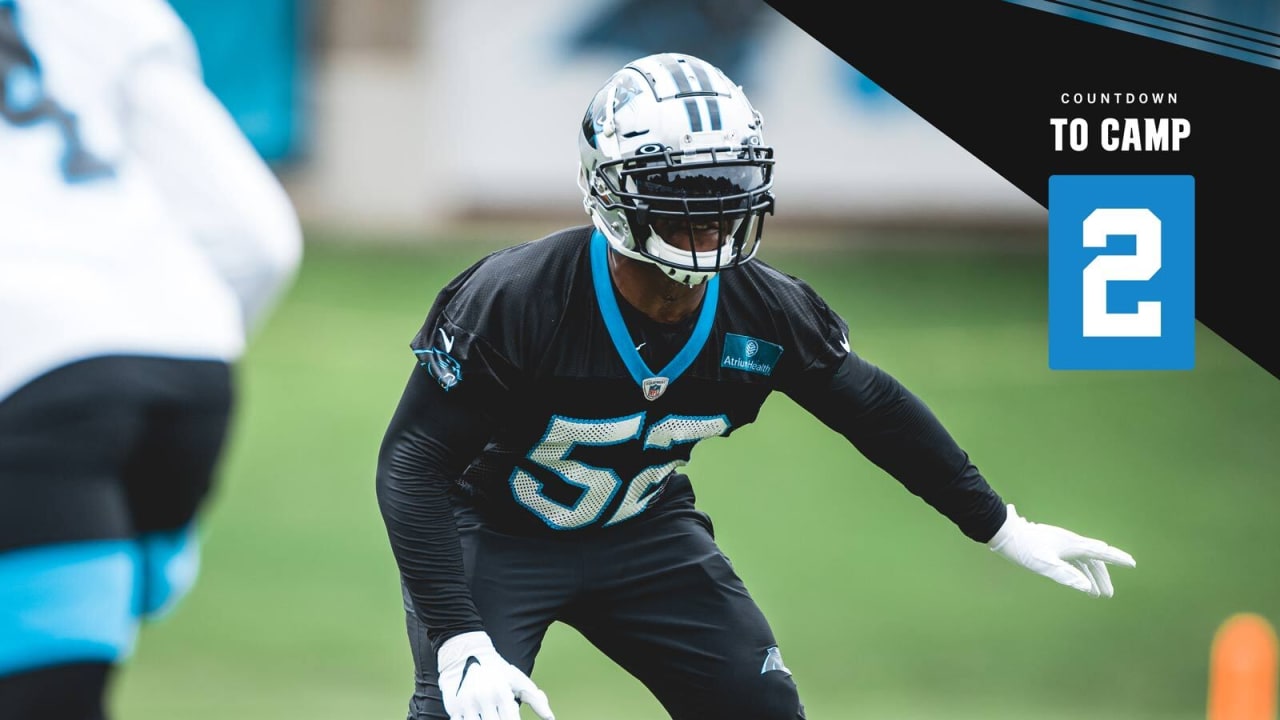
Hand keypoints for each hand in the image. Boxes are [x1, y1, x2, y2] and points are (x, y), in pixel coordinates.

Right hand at [437, 631, 554, 719]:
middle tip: (501, 716)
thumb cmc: (496, 669)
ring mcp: (467, 704)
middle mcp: (485, 698)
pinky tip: (475, 718)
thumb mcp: (517, 679)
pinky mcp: (453, 707)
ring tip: (490, 716)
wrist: (463, 652)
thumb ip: (536, 699)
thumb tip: (551, 718)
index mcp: (502, 693)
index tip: (514, 719)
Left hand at [987, 503, 1135, 596]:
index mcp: (1073, 545)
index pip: (1100, 553)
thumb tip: (1087, 587)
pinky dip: (1080, 571)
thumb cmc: (1025, 549)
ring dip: (1091, 576)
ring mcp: (1062, 544)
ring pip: (1084, 561)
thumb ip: (1066, 576)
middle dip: (1103, 577)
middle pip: (1094, 560)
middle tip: (1108, 595)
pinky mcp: (1054, 547)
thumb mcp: (1045, 565)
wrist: (1007, 533)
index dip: (1117, 559)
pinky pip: (1074, 560)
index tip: (1133, 563)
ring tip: (1096, 594)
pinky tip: (1080, 581)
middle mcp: (1071, 542)